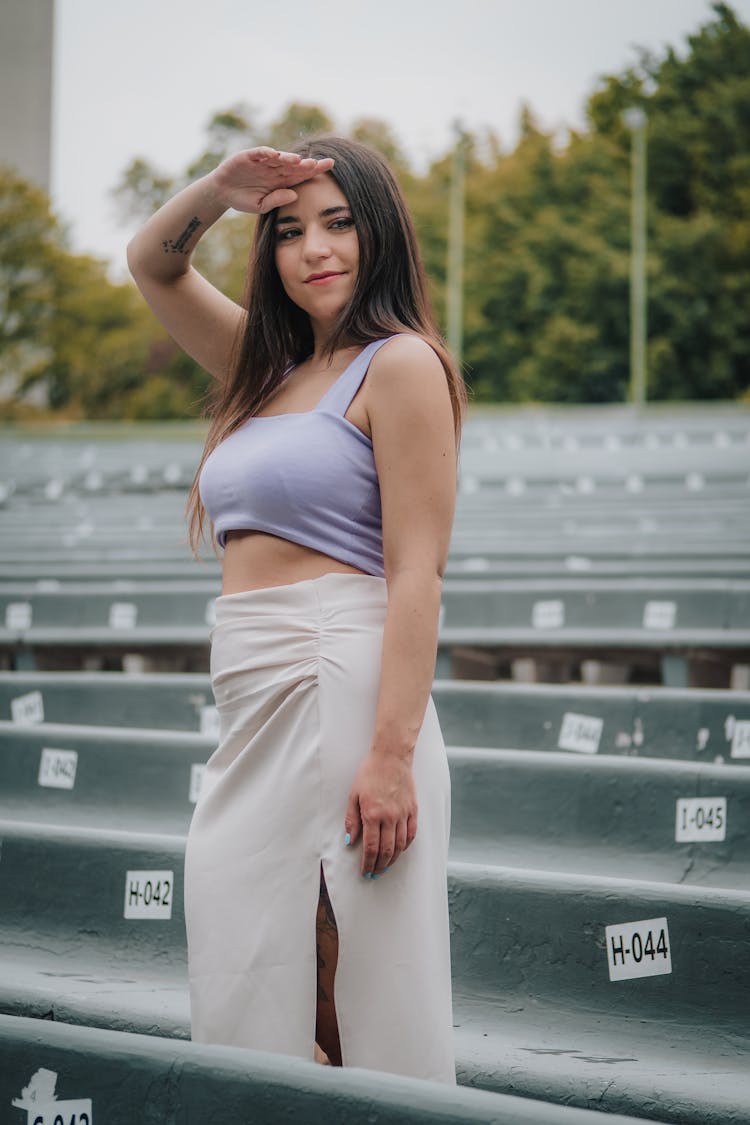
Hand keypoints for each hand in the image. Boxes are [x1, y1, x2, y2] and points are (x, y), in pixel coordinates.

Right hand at [207, 147, 333, 214]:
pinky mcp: (248, 156)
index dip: (314, 170)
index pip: (301, 174)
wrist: (222, 193)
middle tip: (320, 164)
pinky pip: (259, 153)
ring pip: (279, 158)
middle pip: (294, 165)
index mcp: (281, 180)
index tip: (329, 167)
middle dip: (306, 164)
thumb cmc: (243, 199)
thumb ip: (277, 200)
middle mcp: (275, 168)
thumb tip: (295, 195)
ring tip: (299, 161)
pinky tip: (275, 154)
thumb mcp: (261, 206)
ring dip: (288, 158)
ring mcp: (262, 161)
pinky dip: (266, 153)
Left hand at [345, 751, 417, 875]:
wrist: (391, 757)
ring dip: (393, 859)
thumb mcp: (353, 795)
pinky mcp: (413, 810)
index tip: (365, 872)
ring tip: (386, 866)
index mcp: (373, 814)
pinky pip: (412, 834)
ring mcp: (403, 814)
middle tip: (374, 874)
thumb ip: (351, 820)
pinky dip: (406, 846)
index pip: (371, 848)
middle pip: (387, 851)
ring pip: (400, 845)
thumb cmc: (369, 774)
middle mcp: (390, 817)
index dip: (368, 864)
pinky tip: (400, 850)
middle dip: (380, 866)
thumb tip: (350, 841)